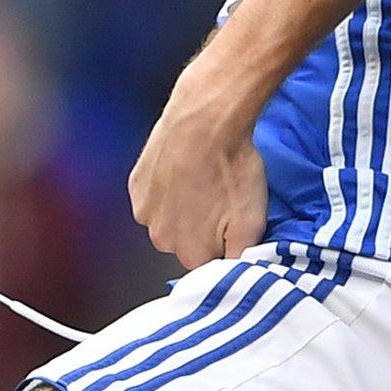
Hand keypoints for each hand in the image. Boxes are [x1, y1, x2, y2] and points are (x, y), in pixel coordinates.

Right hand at [131, 54, 269, 268]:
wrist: (206, 120)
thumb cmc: (231, 167)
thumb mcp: (254, 220)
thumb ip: (242, 256)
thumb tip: (236, 270)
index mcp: (191, 253)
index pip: (210, 264)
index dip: (224, 244)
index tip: (233, 222)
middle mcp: (161, 239)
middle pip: (186, 244)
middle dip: (202, 229)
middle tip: (220, 198)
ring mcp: (144, 212)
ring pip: (168, 220)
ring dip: (182, 208)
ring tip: (203, 181)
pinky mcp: (136, 185)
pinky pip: (155, 197)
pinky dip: (167, 188)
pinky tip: (185, 169)